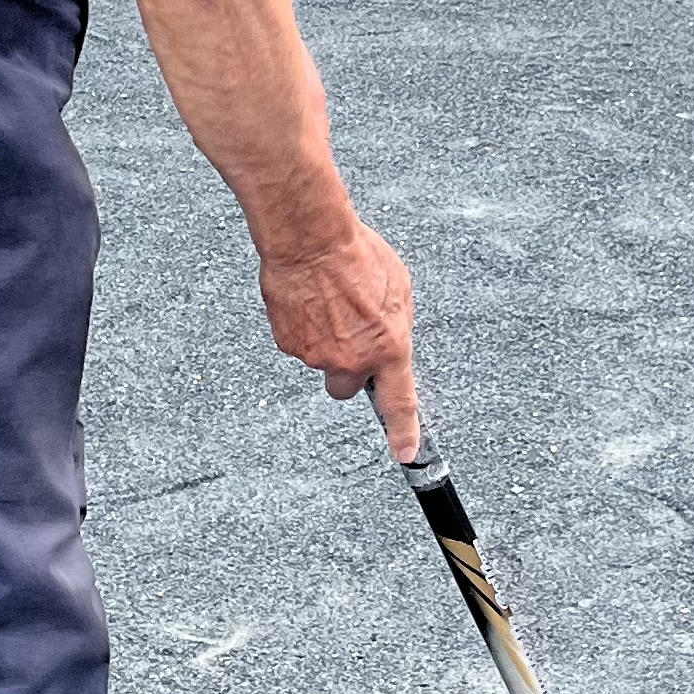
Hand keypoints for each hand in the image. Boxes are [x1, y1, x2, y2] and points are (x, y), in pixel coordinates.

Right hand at [258, 220, 418, 457]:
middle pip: (346, 388)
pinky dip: (302, 327)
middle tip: (346, 337)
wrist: (310, 240)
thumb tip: (388, 337)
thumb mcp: (398, 288)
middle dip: (347, 371)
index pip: (399, 403)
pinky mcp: (288, 344)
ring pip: (321, 361)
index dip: (404, 433)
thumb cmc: (357, 255)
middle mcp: (352, 360)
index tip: (405, 453)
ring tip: (328, 302)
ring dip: (325, 340)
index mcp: (389, 346)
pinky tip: (308, 300)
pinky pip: (298, 344)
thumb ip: (394, 325)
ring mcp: (317, 356)